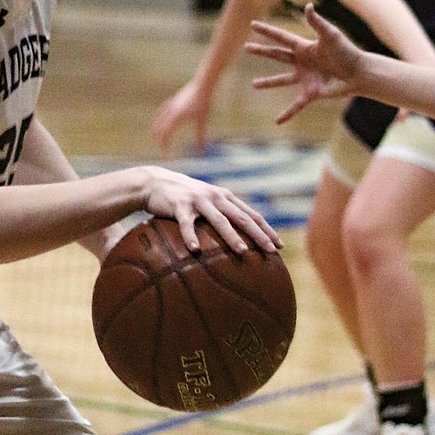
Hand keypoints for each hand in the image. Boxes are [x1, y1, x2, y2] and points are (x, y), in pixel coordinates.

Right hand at [137, 166, 280, 255]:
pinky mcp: (179, 206)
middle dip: (258, 235)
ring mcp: (198, 201)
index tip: (279, 246)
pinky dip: (191, 237)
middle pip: (242, 218)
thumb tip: (238, 240)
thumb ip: (221, 215)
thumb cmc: (184, 198)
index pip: (252, 215)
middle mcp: (216, 197)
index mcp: (225, 198)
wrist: (155, 182)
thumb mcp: (207, 203)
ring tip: (242, 252)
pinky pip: (186, 223)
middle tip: (270, 251)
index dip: (266, 230)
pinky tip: (195, 251)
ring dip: (232, 237)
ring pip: (219, 221)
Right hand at [151, 79, 211, 152]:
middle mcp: (171, 112)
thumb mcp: (202, 121)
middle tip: (162, 148)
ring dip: (158, 128)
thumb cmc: (203, 103)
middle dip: (159, 138)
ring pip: (160, 118)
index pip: (166, 135)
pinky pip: (164, 110)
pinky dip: (161, 117)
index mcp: (176, 118)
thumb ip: (199, 136)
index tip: (165, 154)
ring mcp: (171, 105)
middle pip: (159, 128)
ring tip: (157, 135)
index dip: (164, 145)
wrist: (202, 85)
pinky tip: (162, 118)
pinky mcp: (174, 100)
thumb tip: (201, 151)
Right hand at [246, 4, 365, 123]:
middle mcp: (302, 62)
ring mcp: (306, 78)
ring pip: (282, 80)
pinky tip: (277, 121)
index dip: (267, 31)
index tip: (253, 25)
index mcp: (304, 47)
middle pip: (277, 55)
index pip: (281, 38)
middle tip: (246, 48)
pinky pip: (296, 105)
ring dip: (268, 82)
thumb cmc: (346, 52)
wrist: (358, 72)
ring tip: (254, 84)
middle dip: (262, 52)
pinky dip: (287, 113)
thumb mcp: (330, 35)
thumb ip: (317, 22)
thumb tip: (307, 6)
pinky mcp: (311, 93)